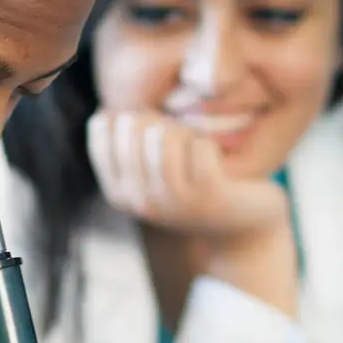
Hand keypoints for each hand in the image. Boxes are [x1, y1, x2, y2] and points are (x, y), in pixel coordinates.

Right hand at [87, 111, 288, 240]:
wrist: (240, 228)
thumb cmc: (192, 187)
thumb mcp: (151, 171)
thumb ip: (126, 146)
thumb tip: (103, 114)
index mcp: (119, 194)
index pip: (102, 132)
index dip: (128, 117)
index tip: (151, 131)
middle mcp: (140, 202)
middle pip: (136, 126)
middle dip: (159, 120)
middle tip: (179, 139)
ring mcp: (173, 201)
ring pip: (165, 135)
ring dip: (184, 132)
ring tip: (195, 150)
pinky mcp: (207, 195)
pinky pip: (200, 146)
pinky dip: (208, 145)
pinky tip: (214, 163)